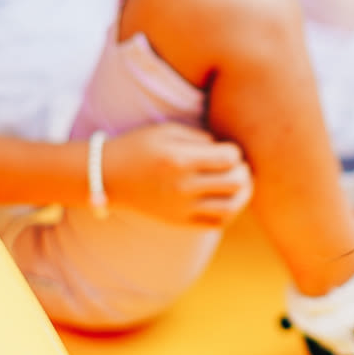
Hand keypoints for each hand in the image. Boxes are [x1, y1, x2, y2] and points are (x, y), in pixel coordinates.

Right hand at [102, 121, 252, 227]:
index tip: (227, 149)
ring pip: (231, 207)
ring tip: (242, 184)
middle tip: (239, 165)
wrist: (109, 177)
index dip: (235, 151)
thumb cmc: (140, 148)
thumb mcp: (168, 131)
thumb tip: (229, 152)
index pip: (228, 158)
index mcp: (179, 160)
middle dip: (244, 171)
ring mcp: (182, 208)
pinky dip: (231, 212)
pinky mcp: (180, 222)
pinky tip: (229, 199)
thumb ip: (201, 138)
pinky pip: (217, 223)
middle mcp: (182, 186)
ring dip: (244, 194)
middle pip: (235, 182)